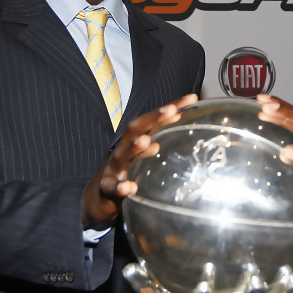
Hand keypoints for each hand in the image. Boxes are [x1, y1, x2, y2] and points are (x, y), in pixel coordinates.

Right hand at [82, 94, 198, 226]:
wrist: (100, 194)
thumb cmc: (129, 169)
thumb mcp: (144, 152)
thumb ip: (161, 137)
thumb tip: (184, 120)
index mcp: (136, 138)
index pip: (155, 119)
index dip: (172, 107)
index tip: (192, 98)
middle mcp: (124, 148)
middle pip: (136, 129)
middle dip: (153, 118)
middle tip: (171, 110)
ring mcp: (114, 167)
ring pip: (122, 155)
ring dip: (134, 147)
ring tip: (146, 142)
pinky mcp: (107, 188)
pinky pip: (111, 187)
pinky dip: (119, 187)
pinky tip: (128, 187)